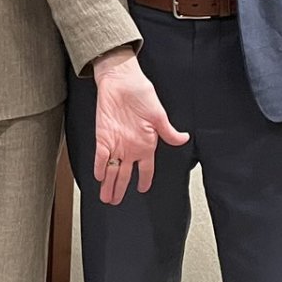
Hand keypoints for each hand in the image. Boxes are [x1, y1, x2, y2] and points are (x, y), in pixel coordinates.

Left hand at [91, 49, 188, 202]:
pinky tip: (98, 177)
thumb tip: (183, 139)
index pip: (145, 168)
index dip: (144, 180)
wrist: (121, 79)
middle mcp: (130, 147)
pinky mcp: (102, 135)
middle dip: (120, 189)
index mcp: (145, 144)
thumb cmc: (141, 92)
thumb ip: (168, 131)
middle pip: (124, 174)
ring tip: (106, 198)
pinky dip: (99, 166)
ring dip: (108, 184)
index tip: (143, 190)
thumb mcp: (158, 115)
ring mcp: (115, 142)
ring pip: (111, 169)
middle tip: (115, 202)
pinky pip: (100, 155)